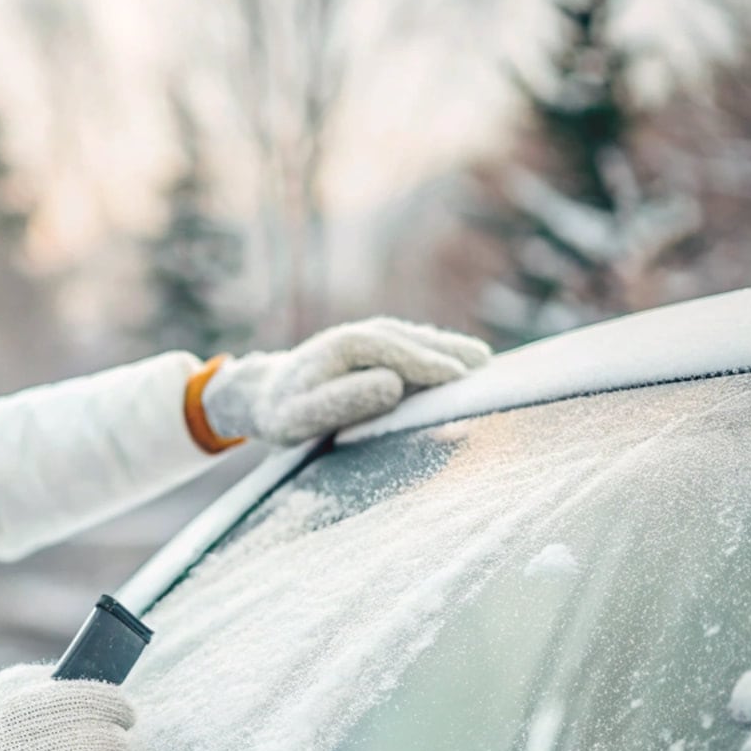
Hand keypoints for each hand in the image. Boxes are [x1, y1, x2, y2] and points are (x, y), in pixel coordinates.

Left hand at [200, 317, 491, 445]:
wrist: (261, 394)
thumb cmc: (280, 412)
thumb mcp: (300, 416)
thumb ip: (343, 401)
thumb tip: (392, 384)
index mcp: (347, 346)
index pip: (400, 352)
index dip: (432, 364)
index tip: (462, 377)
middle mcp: (361, 334)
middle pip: (415, 340)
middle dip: (451, 352)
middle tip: (489, 369)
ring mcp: (368, 337)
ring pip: (417, 339)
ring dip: (449, 349)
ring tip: (483, 362)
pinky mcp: (373, 347)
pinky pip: (412, 346)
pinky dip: (436, 352)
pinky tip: (459, 362)